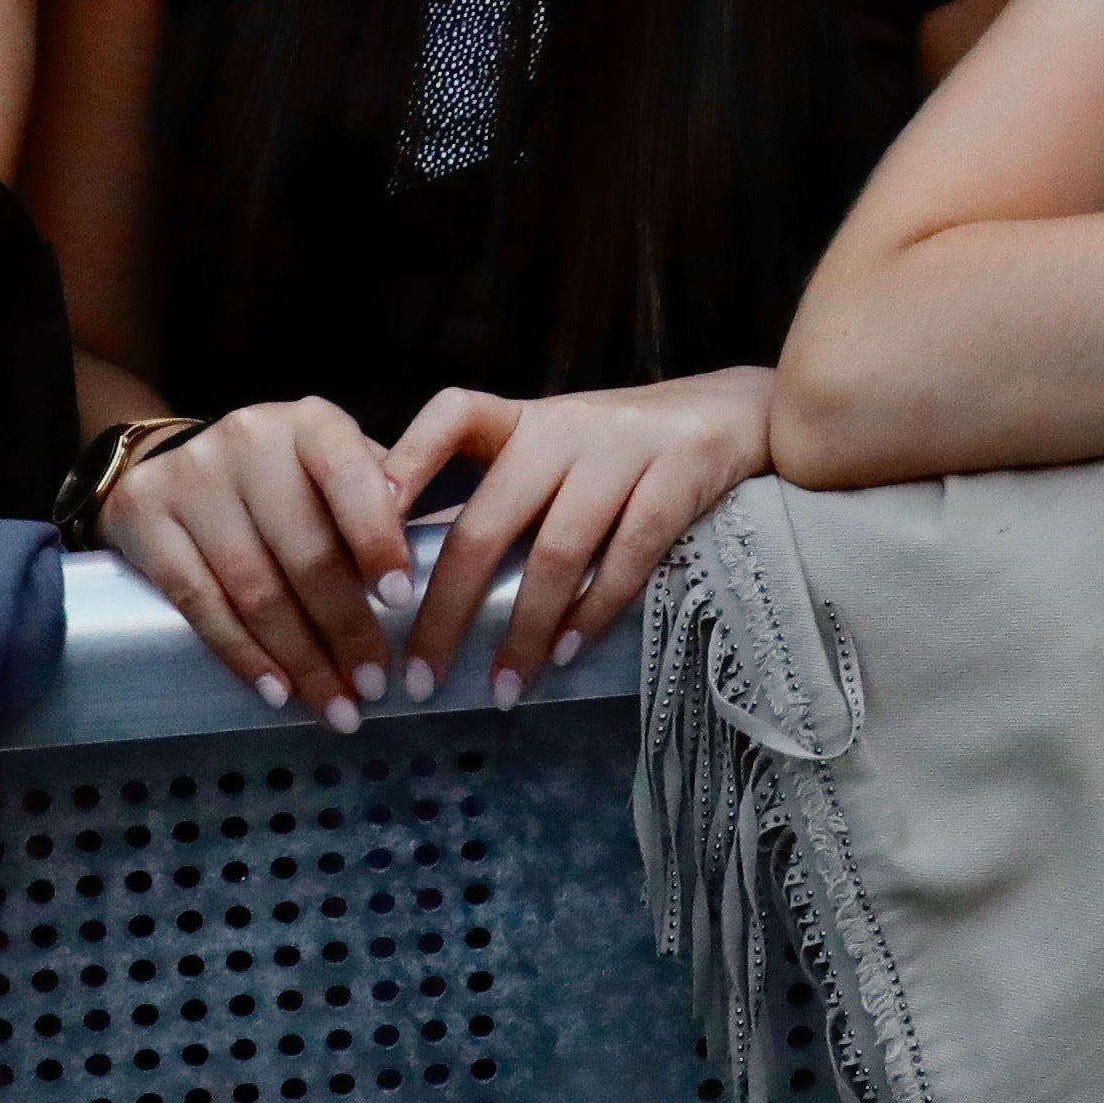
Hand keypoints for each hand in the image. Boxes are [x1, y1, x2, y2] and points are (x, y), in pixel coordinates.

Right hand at [97, 393, 422, 725]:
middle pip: (303, 549)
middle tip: (374, 684)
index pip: (350, 478)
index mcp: (312, 424)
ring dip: (301, 657)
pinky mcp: (143, 514)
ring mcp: (191, 475)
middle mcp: (250, 438)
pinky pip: (198, 601)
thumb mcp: (339, 473)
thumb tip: (444, 568)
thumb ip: (387, 506)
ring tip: (335, 705)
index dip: (377, 540)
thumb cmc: (288, 483)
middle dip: (346, 627)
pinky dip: (243, 655)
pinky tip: (277, 689)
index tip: (403, 601)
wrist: (180, 464)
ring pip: (254, 586)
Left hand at [378, 369, 777, 706]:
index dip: (405, 465)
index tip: (366, 540)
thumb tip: (409, 576)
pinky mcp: (677, 477)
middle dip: (446, 609)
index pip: (453, 415)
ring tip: (501, 689)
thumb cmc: (624, 450)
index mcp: (524, 420)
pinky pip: (626, 555)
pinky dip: (592, 611)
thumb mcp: (554, 454)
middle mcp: (564, 429)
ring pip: (554, 552)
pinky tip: (566, 654)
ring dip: (522, 631)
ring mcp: (622, 452)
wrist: (736, 413)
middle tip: (418, 679)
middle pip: (487, 522)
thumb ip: (496, 501)